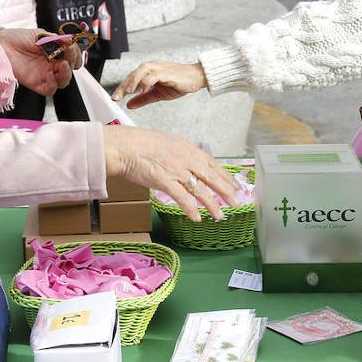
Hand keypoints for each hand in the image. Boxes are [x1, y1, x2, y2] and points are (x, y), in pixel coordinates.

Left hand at [0, 28, 81, 96]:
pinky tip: (50, 76)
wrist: (2, 44)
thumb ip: (56, 39)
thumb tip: (70, 41)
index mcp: (56, 52)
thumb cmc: (19, 38)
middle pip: (71, 69)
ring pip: (63, 81)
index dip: (76, 53)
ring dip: (66, 74)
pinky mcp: (36, 83)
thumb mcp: (40, 35)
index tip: (72, 46)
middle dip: (73, 62)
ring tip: (62, 65)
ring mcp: (45, 75)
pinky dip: (53, 85)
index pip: (73, 57)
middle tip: (68, 53)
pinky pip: (49, 90)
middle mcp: (52, 64)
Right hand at [103, 125, 236, 221]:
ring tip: (220, 216)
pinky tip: (197, 217)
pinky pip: (182, 198)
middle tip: (237, 202)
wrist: (124, 146)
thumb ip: (181, 153)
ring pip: (200, 189)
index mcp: (187, 148)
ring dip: (212, 204)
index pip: (212, 163)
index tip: (235, 185)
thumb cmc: (141, 145)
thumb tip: (190, 163)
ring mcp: (176, 170)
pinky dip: (191, 209)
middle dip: (226, 191)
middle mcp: (185, 159)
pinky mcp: (165, 181)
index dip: (225, 176)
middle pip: (211, 177)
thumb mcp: (167, 143)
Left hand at [112, 60, 206, 108]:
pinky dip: (147, 82)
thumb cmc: (178, 83)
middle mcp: (152, 67)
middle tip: (116, 97)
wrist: (196, 78)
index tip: (114, 98)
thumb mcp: (157, 94)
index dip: (121, 87)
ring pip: (142, 70)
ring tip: (127, 92)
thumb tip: (129, 105)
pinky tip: (143, 91)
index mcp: (148, 71)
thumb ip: (143, 98)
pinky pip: (154, 75)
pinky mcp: (167, 72)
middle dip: (123, 85)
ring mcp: (160, 68)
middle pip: (133, 73)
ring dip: (133, 81)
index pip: (131, 77)